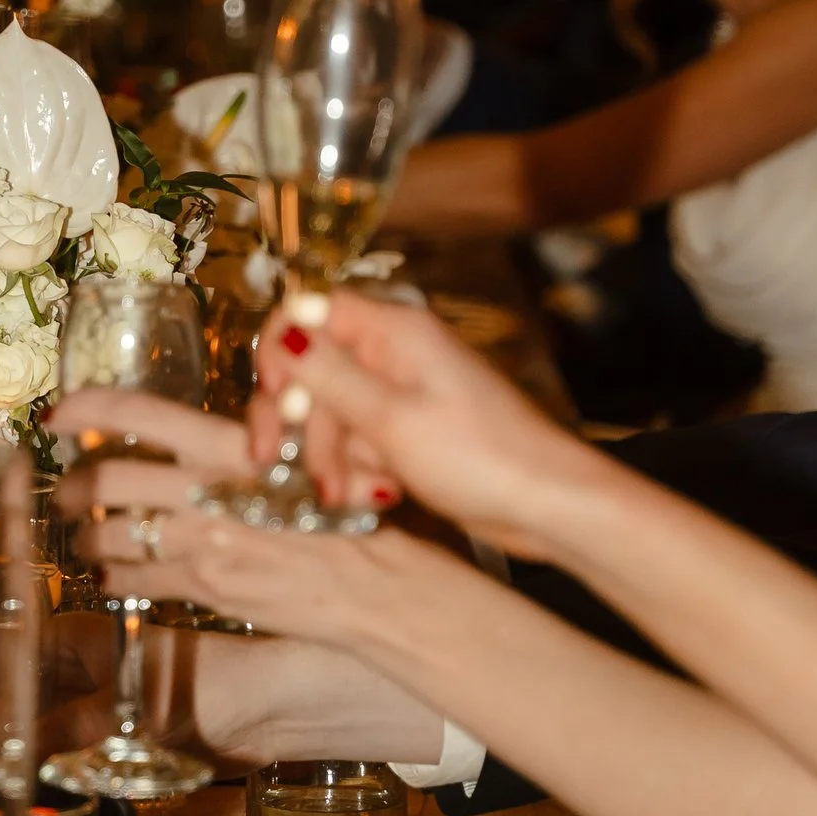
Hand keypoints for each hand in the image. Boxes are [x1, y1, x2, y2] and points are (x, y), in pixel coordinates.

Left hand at [53, 388, 382, 640]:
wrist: (372, 584)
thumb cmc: (346, 512)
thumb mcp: (296, 457)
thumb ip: (239, 447)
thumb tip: (190, 439)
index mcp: (230, 446)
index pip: (139, 413)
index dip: (87, 408)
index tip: (57, 415)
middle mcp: (207, 490)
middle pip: (108, 479)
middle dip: (75, 487)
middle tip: (68, 492)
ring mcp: (203, 543)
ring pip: (112, 534)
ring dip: (86, 537)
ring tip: (83, 538)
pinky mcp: (205, 588)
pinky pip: (136, 581)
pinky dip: (112, 579)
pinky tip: (109, 579)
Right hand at [256, 289, 601, 551]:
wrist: (546, 505)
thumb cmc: (480, 455)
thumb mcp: (391, 419)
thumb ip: (329, 376)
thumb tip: (282, 331)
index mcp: (393, 332)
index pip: (311, 310)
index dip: (279, 348)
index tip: (270, 395)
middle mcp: (393, 354)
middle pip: (312, 371)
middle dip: (296, 422)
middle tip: (270, 461)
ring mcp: (401, 395)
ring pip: (332, 415)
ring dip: (329, 457)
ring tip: (347, 496)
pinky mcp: (409, 432)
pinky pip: (360, 443)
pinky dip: (359, 470)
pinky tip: (377, 497)